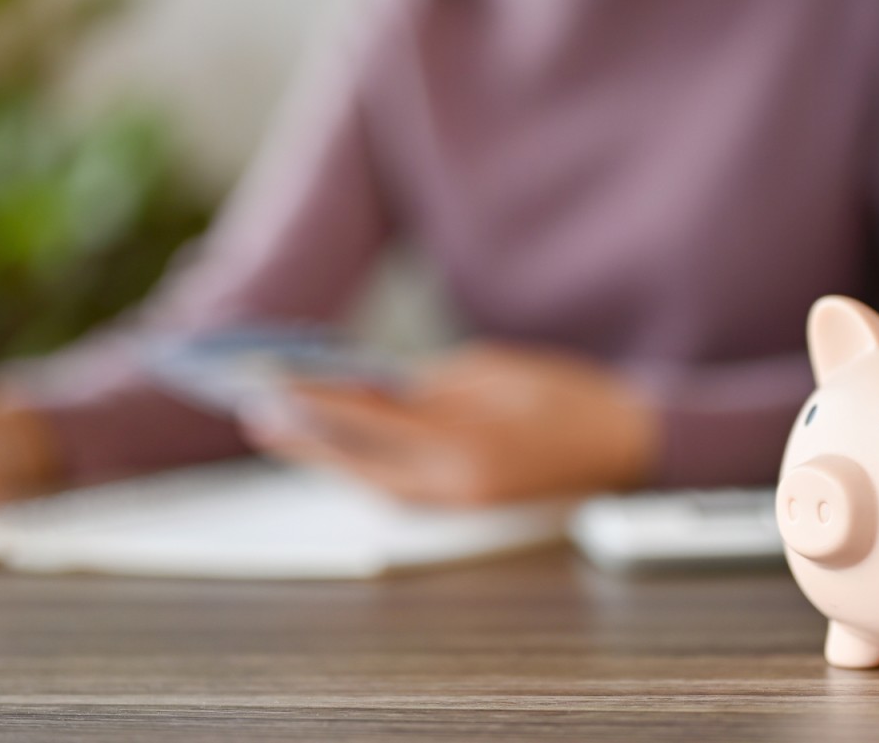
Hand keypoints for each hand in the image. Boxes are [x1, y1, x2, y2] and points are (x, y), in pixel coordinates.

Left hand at [243, 343, 657, 505]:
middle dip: (305, 434)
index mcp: (466, 443)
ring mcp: (458, 504)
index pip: (370, 419)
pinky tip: (335, 444)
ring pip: (372, 481)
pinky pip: (397, 488)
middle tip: (254, 409)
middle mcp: (455, 485)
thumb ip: (425, 383)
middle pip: (359, 461)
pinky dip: (362, 465)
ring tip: (280, 423)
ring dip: (327, 453)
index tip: (269, 378)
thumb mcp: (492, 368)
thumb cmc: (564, 394)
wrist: (624, 444)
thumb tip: (363, 388)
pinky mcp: (462, 508)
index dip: (315, 398)